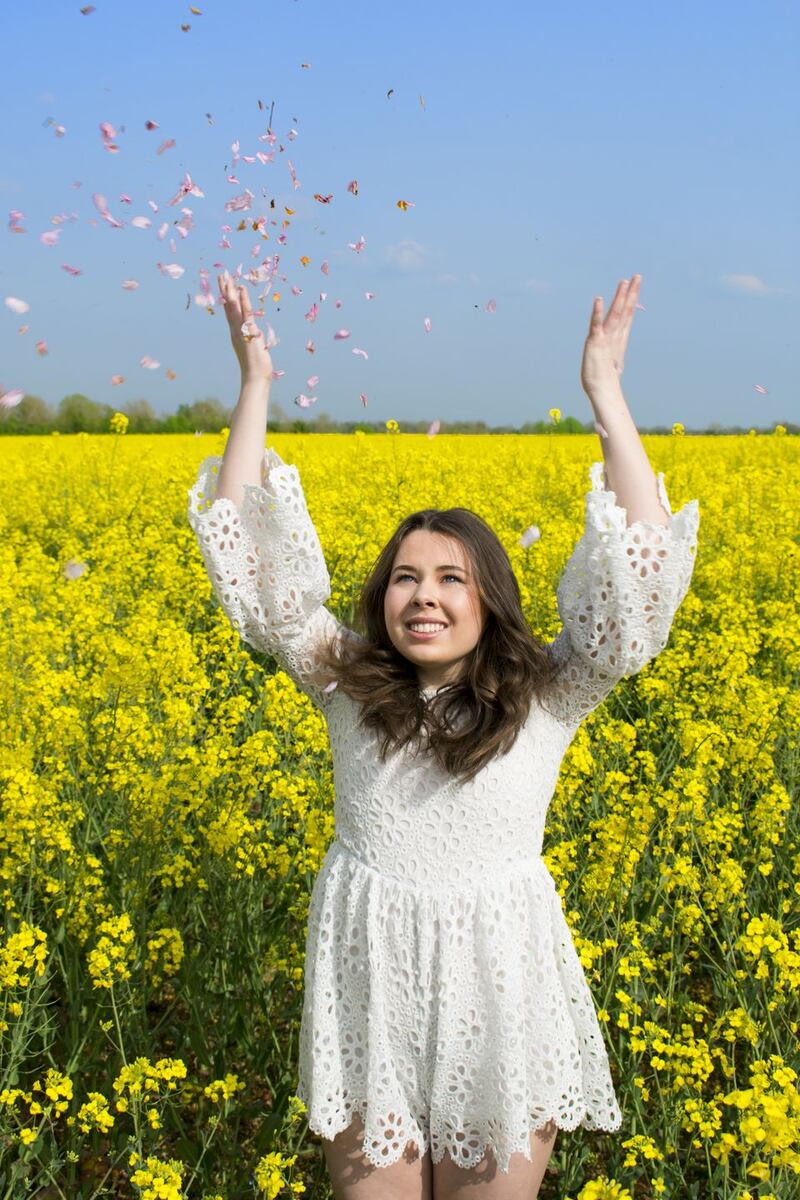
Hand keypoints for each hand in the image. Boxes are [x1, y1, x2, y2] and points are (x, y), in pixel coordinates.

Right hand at [217, 271, 273, 384]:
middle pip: (228, 305)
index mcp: (236, 333)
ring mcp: (240, 330)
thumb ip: (253, 340)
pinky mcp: (249, 331)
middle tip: (221, 274)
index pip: (230, 312)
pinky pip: (246, 312)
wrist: (254, 377)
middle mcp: (235, 330)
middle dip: (224, 289)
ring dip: (229, 290)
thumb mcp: (254, 349)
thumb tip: (256, 335)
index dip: (227, 299)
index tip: (225, 286)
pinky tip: (241, 288)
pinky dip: (243, 299)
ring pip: (233, 306)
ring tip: (226, 276)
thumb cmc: (256, 367)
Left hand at [580, 274, 641, 398]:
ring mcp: (606, 338)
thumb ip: (614, 358)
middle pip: (625, 311)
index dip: (632, 300)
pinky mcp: (595, 341)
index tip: (635, 286)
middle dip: (631, 293)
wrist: (601, 390)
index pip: (627, 316)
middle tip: (637, 276)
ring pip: (615, 314)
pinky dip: (598, 312)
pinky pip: (596, 324)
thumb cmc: (604, 379)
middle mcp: (615, 336)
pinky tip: (599, 300)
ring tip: (624, 282)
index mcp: (619, 339)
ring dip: (619, 298)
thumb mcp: (612, 363)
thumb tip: (617, 362)